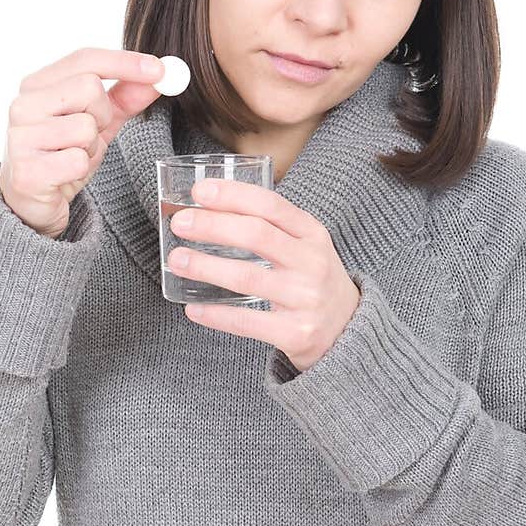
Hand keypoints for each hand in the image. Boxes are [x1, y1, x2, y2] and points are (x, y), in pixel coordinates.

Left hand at [167, 178, 361, 371]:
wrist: (349, 332)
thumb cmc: (314, 282)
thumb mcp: (307, 247)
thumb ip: (273, 228)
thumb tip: (210, 210)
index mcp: (313, 234)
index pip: (271, 205)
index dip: (233, 195)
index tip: (199, 192)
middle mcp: (312, 263)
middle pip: (256, 235)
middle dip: (212, 226)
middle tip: (180, 223)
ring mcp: (306, 299)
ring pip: (247, 277)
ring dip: (205, 266)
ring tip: (177, 260)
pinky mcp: (297, 333)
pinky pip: (248, 322)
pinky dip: (216, 315)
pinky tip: (193, 309)